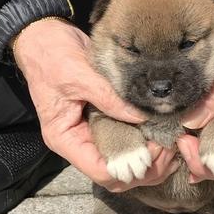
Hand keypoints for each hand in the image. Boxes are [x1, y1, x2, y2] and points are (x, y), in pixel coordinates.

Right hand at [13, 18, 176, 191]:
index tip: (153, 151)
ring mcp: (91, 134)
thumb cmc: (53, 57)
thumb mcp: (80, 77)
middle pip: (116, 175)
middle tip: (168, 149)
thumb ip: (110, 99)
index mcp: (65, 139)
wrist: (44, 38)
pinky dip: (145, 144)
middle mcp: (79, 142)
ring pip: (124, 163)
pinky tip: (163, 136)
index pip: (100, 172)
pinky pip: (126, 141)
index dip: (129, 169)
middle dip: (144, 169)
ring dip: (148, 160)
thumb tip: (143, 118)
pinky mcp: (103, 122)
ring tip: (169, 143)